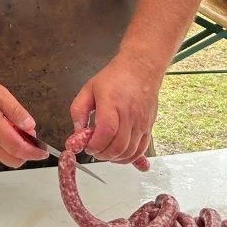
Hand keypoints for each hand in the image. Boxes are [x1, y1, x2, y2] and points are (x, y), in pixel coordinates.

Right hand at [0, 70, 49, 168]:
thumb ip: (16, 111)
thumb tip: (31, 126)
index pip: (20, 150)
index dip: (35, 154)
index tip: (45, 153)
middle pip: (12, 160)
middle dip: (26, 154)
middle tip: (29, 136)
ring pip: (2, 157)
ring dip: (13, 149)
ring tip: (13, 126)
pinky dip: (2, 146)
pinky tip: (0, 127)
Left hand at [70, 53, 159, 167]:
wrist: (141, 68)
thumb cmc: (115, 77)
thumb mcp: (88, 89)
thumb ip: (78, 111)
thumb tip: (77, 133)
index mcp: (111, 103)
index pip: (106, 132)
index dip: (95, 144)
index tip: (87, 146)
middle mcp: (129, 114)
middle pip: (118, 146)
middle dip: (102, 154)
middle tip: (94, 150)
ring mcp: (141, 122)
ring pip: (130, 151)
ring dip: (115, 158)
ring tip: (105, 152)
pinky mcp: (149, 126)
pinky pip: (141, 149)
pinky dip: (129, 157)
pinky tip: (119, 154)